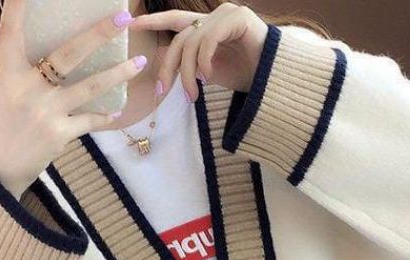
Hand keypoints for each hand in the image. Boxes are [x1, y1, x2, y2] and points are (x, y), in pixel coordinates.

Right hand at [0, 0, 146, 198]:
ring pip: (90, 87)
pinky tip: (116, 112)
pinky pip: (90, 121)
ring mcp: (45, 111)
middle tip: (123, 18)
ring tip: (140, 62)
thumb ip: (25, 67)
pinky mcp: (59, 134)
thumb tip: (57, 48)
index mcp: (6, 71)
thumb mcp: (4, 88)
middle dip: (98, 34)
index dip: (20, 6)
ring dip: (118, 74)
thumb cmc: (2, 122)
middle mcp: (26, 87)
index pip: (11, 30)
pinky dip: (104, 116)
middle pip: (69, 54)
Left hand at [129, 2, 268, 101]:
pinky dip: (204, 60)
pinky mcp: (239, 18)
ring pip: (192, 41)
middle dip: (169, 67)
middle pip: (180, 37)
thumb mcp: (211, 73)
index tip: (131, 24)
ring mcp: (228, 14)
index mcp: (208, 26)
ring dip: (188, 73)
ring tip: (193, 96)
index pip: (176, 20)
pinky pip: (209, 38)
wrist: (278, 81)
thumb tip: (165, 68)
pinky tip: (208, 77)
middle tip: (163, 91)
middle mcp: (216, 16)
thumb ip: (191, 65)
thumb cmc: (248, 78)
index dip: (154, 20)